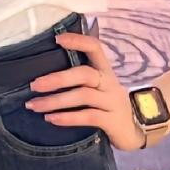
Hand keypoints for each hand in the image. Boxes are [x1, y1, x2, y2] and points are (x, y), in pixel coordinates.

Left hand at [24, 32, 145, 151]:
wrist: (135, 131)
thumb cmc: (109, 106)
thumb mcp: (100, 88)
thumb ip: (81, 80)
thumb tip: (46, 75)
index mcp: (105, 71)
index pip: (95, 47)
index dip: (78, 40)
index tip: (57, 39)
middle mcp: (110, 83)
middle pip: (85, 73)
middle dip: (57, 78)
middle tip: (34, 85)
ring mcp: (112, 102)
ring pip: (83, 95)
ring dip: (55, 100)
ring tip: (34, 106)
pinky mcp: (112, 121)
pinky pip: (89, 116)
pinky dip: (68, 118)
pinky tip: (51, 119)